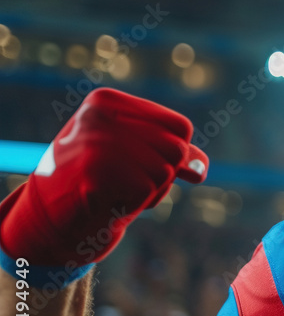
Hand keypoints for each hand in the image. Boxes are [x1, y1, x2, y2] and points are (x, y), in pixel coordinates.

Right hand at [0, 88, 207, 265]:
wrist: (51, 215)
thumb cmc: (98, 179)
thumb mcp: (136, 154)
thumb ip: (174, 153)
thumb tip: (199, 170)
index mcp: (108, 101)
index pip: (181, 127)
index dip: (174, 153)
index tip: (141, 159)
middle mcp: (100, 115)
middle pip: (177, 149)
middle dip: (162, 175)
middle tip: (126, 179)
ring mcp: (95, 142)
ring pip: (165, 172)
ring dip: (150, 191)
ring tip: (117, 189)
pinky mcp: (95, 173)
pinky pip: (148, 191)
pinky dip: (137, 203)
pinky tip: (111, 200)